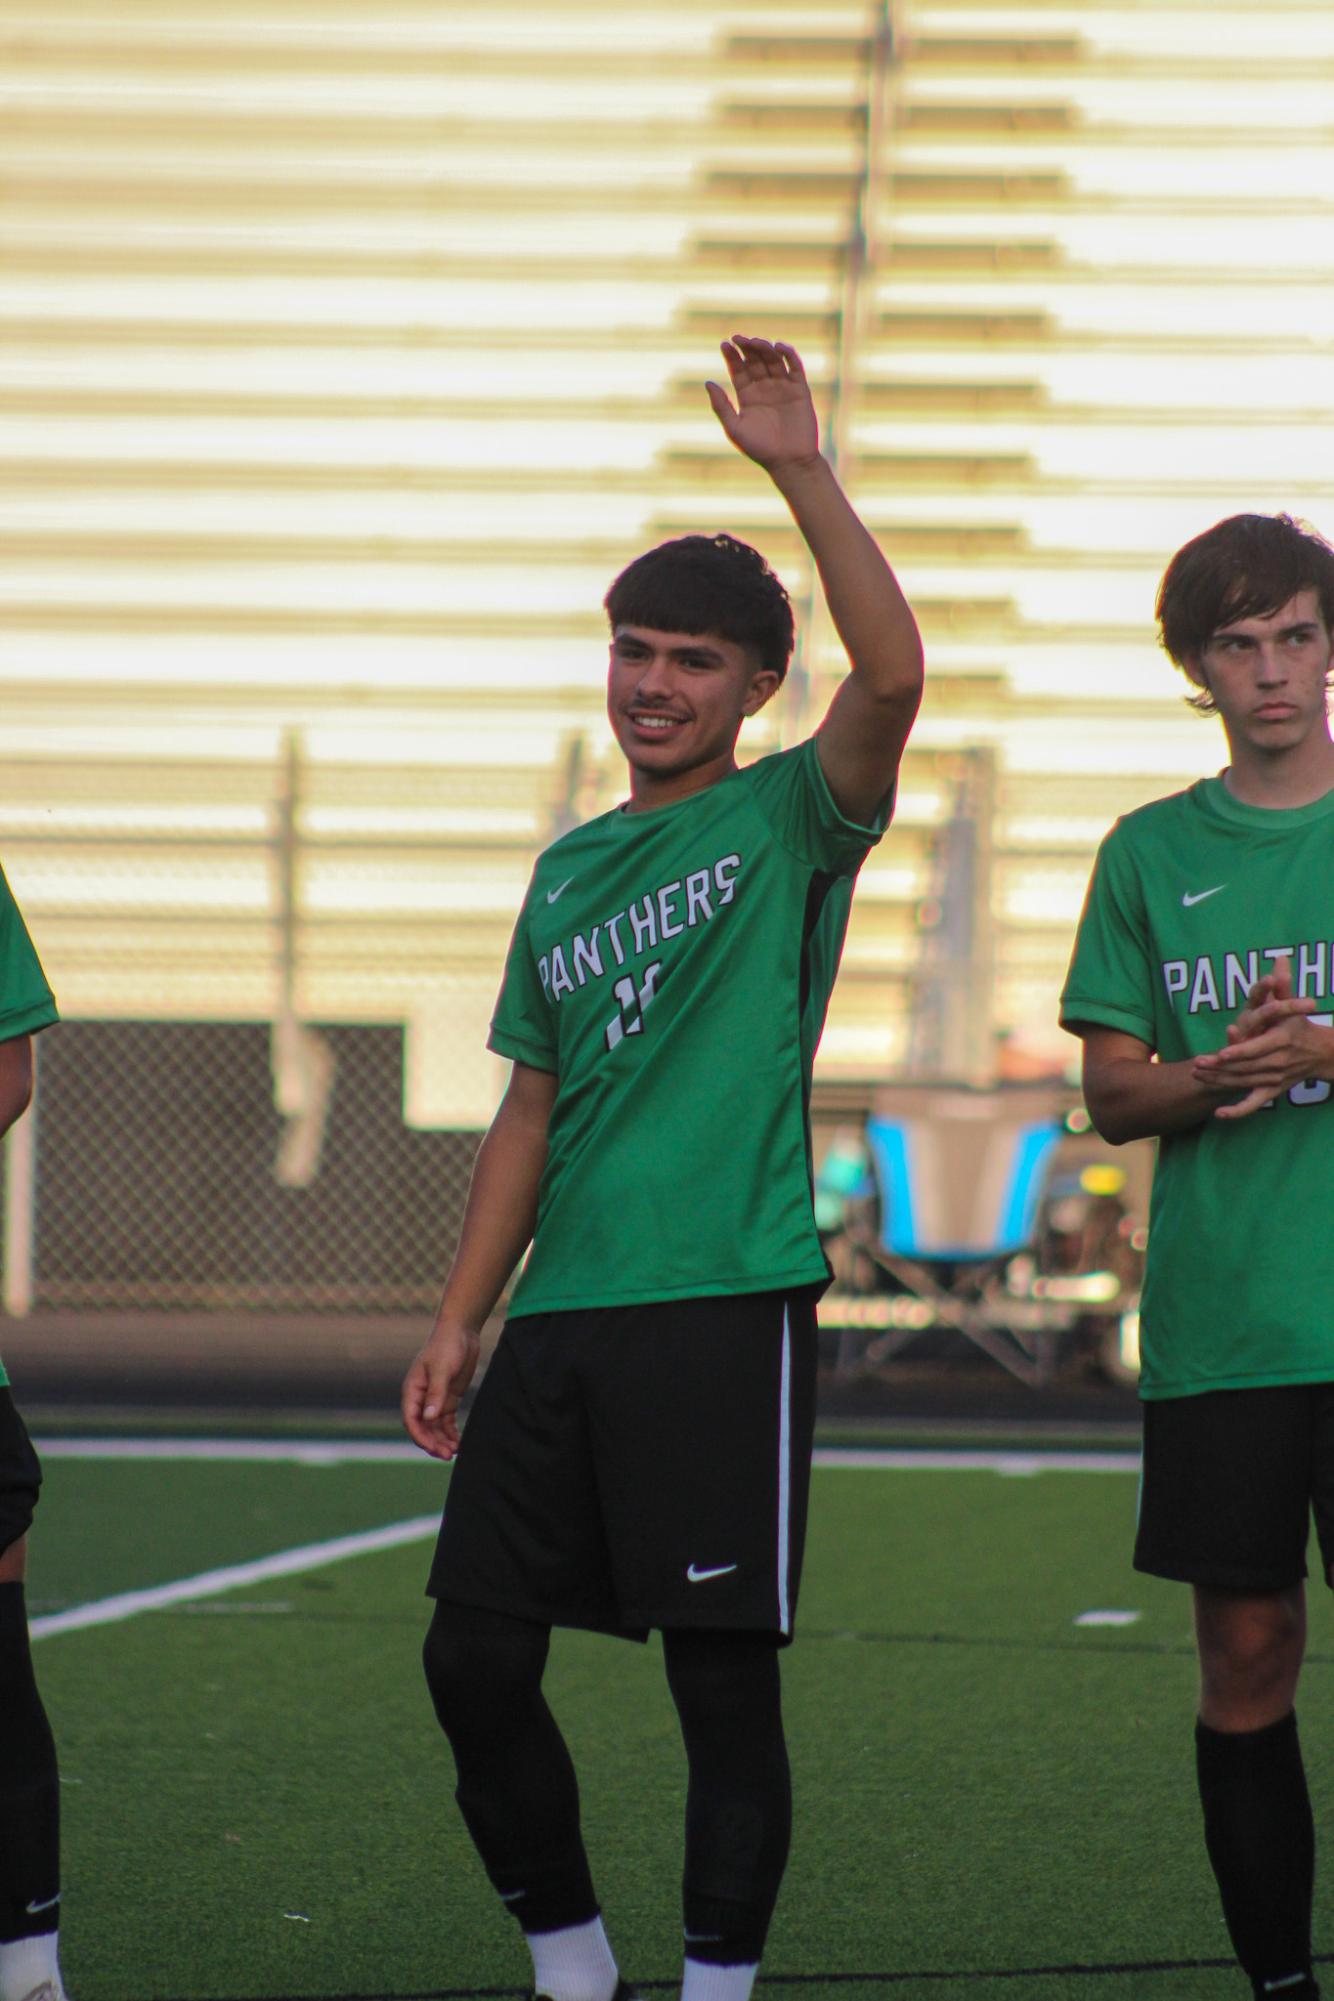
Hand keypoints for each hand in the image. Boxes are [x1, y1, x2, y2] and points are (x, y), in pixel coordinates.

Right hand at [401, 1323, 480, 1460]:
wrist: (461, 1332)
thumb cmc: (447, 1346)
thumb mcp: (442, 1369)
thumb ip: (436, 1393)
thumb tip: (428, 1418)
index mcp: (412, 1390)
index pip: (411, 1420)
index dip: (420, 1436)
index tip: (432, 1448)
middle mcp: (421, 1398)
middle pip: (423, 1428)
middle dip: (433, 1443)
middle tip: (448, 1455)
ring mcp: (435, 1399)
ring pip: (435, 1428)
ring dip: (442, 1441)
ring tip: (455, 1452)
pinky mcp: (448, 1399)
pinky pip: (446, 1422)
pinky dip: (451, 1433)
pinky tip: (460, 1442)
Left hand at [705, 335, 819, 474]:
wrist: (789, 461)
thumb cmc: (760, 449)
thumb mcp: (734, 428)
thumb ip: (721, 406)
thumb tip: (707, 382)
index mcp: (747, 396)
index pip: (738, 369)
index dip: (732, 356)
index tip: (725, 344)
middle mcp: (764, 388)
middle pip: (755, 360)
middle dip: (747, 347)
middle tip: (739, 338)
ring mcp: (783, 387)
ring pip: (773, 360)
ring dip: (764, 348)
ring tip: (756, 342)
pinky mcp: (800, 390)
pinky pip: (794, 367)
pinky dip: (788, 354)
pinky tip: (778, 347)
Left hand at [1193, 963, 1329, 1119]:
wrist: (1322, 1054)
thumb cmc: (1300, 1025)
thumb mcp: (1293, 1005)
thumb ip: (1282, 986)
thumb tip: (1279, 959)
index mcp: (1281, 1041)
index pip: (1256, 1048)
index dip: (1237, 1052)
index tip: (1218, 1054)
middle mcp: (1278, 1062)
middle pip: (1246, 1068)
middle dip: (1220, 1068)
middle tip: (1196, 1065)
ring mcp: (1275, 1079)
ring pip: (1244, 1083)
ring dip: (1220, 1082)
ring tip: (1198, 1076)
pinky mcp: (1273, 1091)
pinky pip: (1254, 1104)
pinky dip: (1237, 1111)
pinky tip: (1218, 1115)